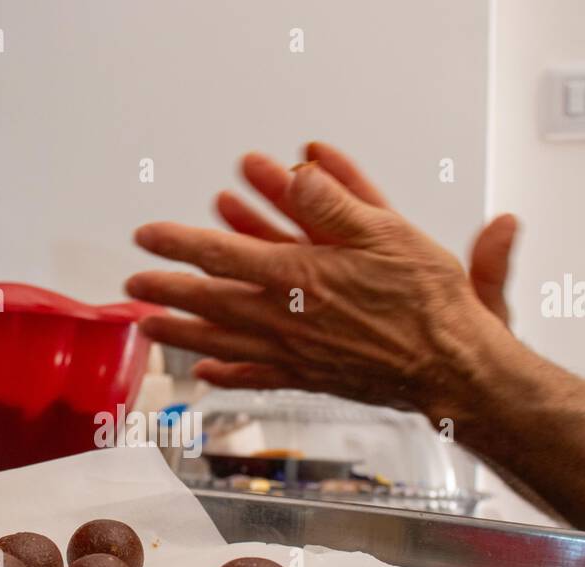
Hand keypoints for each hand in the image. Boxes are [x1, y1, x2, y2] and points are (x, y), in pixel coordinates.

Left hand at [126, 154, 519, 420]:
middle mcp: (287, 319)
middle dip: (167, 290)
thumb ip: (336, 201)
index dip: (179, 243)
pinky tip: (207, 372)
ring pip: (224, 342)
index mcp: (300, 278)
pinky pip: (259, 377)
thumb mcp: (388, 231)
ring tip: (148, 328)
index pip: (222, 255)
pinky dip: (228, 375)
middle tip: (131, 286)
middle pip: (210, 302)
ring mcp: (295, 353)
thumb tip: (298, 170)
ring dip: (182, 332)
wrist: (452, 367)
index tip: (147, 235)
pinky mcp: (311, 378)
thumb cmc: (427, 301)